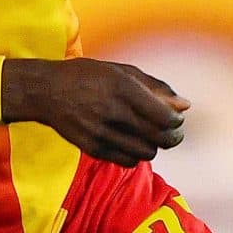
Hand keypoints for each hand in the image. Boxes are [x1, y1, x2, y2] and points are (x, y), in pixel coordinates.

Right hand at [3, 59, 188, 165]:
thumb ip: (156, 88)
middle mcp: (114, 112)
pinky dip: (135, 155)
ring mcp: (102, 133)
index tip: (175, 118)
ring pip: (146, 153)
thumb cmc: (88, 76)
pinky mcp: (92, 148)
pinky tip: (130, 142)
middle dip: (173, 137)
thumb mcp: (122, 72)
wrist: (46, 91)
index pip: (166, 117)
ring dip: (154, 146)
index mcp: (124, 88)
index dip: (177, 121)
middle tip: (171, 132)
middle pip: (160, 139)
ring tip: (149, 136)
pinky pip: (127, 161)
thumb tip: (186, 105)